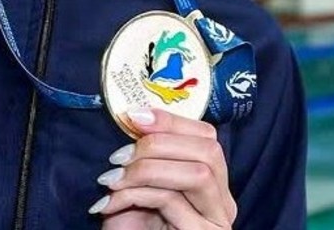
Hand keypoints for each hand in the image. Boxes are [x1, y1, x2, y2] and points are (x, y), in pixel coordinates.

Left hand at [90, 108, 235, 229]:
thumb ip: (147, 157)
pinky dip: (136, 194)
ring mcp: (216, 222)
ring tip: (113, 180)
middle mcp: (223, 202)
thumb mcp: (140, 186)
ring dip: (148, 169)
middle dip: (159, 143)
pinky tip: (111, 203)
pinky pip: (172, 201)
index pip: (207, 137)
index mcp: (213, 184)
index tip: (133, 116)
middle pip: (210, 150)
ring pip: (199, 173)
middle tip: (120, 156)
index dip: (171, 120)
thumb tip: (135, 115)